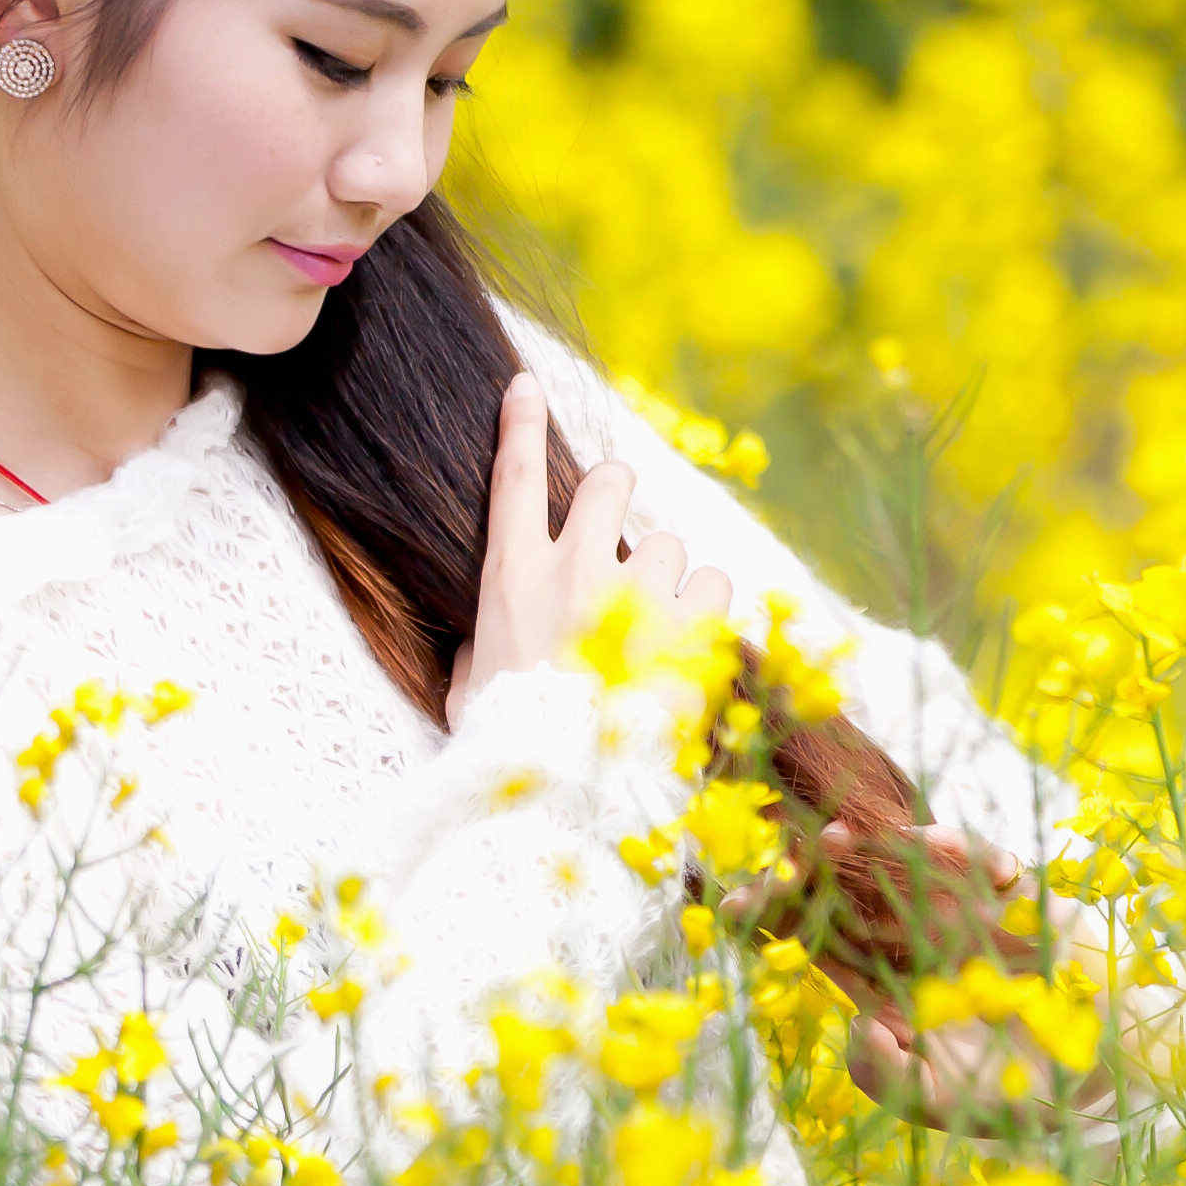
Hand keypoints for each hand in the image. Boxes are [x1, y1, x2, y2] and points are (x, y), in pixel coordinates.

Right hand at [445, 369, 731, 733]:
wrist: (564, 797)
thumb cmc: (508, 750)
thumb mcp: (468, 693)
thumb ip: (480, 651)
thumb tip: (485, 645)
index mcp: (511, 580)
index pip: (515, 479)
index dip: (522, 424)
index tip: (528, 387)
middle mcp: (573, 571)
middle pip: (611, 483)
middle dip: (620, 499)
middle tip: (624, 544)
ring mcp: (636, 594)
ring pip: (670, 543)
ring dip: (668, 580)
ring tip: (656, 635)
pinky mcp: (692, 625)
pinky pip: (717, 581)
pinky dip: (710, 607)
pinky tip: (693, 644)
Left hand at [781, 819, 1135, 1141]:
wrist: (1096, 1078)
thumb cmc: (1008, 1094)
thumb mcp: (939, 1105)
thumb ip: (889, 1080)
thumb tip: (860, 1026)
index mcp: (873, 979)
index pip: (804, 933)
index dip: (764, 913)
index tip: (735, 904)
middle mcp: (906, 933)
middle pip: (844, 884)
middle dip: (815, 865)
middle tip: (805, 852)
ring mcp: (956, 909)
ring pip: (907, 860)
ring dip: (887, 843)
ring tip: (861, 838)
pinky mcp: (1011, 898)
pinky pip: (987, 863)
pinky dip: (980, 857)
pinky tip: (985, 873)